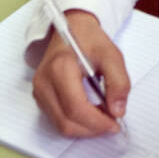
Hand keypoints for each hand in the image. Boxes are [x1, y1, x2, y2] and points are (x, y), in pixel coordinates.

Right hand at [32, 9, 129, 136]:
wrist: (72, 28)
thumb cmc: (90, 40)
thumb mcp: (112, 55)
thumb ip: (119, 82)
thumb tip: (117, 111)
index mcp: (60, 68)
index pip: (76, 108)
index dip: (97, 122)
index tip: (115, 124)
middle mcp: (44, 82)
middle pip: (66, 122)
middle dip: (92, 129)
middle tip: (112, 123)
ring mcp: (39, 91)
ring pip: (60, 125)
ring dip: (84, 129)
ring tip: (103, 117)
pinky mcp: (40, 96)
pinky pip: (57, 120)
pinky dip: (76, 123)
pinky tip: (91, 114)